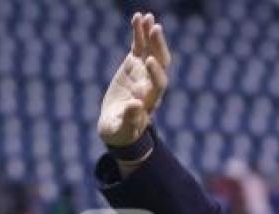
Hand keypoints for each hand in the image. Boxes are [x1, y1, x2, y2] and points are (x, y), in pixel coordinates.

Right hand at [97, 12, 171, 147]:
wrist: (118, 126)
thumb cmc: (121, 131)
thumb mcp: (122, 128)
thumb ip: (130, 118)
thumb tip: (137, 106)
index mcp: (151, 100)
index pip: (159, 84)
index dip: (156, 73)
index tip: (148, 61)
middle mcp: (151, 84)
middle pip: (161, 63)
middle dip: (158, 46)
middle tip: (156, 29)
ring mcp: (143, 72)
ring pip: (151, 50)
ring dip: (150, 34)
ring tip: (147, 17)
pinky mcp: (134, 65)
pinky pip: (139, 46)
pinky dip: (139, 33)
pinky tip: (138, 17)